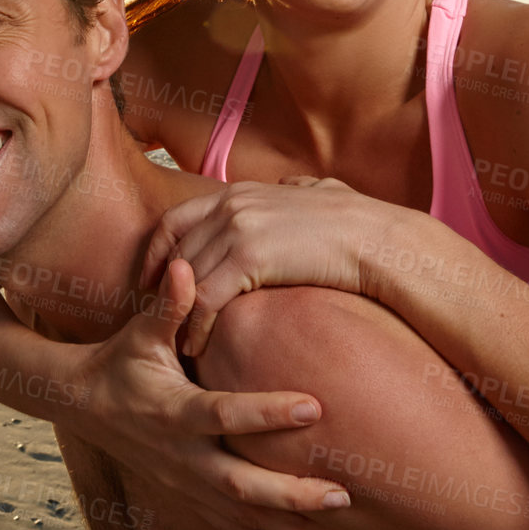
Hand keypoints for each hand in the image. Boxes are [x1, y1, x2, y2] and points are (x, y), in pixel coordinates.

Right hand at [69, 258, 352, 529]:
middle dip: (291, 494)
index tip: (315, 406)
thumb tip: (185, 265)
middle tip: (341, 494)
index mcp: (171, 411)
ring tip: (344, 529)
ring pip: (242, 515)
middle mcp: (180, 456)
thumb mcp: (139, 334)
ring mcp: (185, 484)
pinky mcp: (189, 497)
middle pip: (239, 485)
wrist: (81, 405)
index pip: (223, 415)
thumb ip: (167, 306)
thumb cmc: (119, 362)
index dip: (267, 413)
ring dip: (292, 526)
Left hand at [142, 178, 400, 355]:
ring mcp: (238, 228)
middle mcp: (231, 205)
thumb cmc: (359, 222)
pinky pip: (208, 297)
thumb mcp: (320, 192)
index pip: (175, 219)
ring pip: (188, 277)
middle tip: (157, 320)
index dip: (156, 252)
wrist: (379, 238)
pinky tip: (198, 346)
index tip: (149, 280)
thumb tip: (296, 184)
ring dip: (176, 313)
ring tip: (174, 342)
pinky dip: (197, 324)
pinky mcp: (250, 257)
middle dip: (162, 289)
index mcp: (239, 192)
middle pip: (176, 252)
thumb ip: (299, 187)